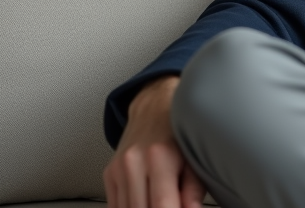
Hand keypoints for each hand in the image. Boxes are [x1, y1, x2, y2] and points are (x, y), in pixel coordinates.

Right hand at [104, 75, 206, 207]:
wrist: (155, 106)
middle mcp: (134, 162)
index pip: (162, 205)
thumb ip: (193, 189)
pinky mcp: (109, 174)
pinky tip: (145, 201)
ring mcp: (118, 169)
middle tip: (172, 204)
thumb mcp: (195, 156)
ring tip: (162, 201)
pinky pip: (116, 205)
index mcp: (161, 157)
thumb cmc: (181, 131)